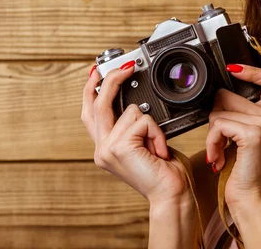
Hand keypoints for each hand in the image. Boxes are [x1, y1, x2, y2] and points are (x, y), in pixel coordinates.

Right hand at [81, 62, 190, 205]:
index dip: (91, 89)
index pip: (89, 112)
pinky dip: (157, 132)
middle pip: (96, 104)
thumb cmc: (164, 171)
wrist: (171, 194)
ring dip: (152, 125)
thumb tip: (135, 105)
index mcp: (105, 147)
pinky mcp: (119, 147)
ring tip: (157, 146)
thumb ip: (133, 127)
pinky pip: (143, 120)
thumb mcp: (145, 144)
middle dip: (110, 80)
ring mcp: (107, 149)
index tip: (96, 70)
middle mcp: (101, 149)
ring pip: (131, 111)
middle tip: (128, 66)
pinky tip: (159, 150)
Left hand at [205, 63, 260, 210]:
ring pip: (219, 110)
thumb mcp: (241, 138)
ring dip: (211, 133)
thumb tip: (218, 95)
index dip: (253, 70)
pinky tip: (218, 157)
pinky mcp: (253, 133)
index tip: (234, 69)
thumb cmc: (243, 171)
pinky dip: (212, 142)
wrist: (250, 198)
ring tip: (219, 151)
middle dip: (215, 116)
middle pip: (228, 94)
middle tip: (220, 140)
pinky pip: (219, 124)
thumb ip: (236, 115)